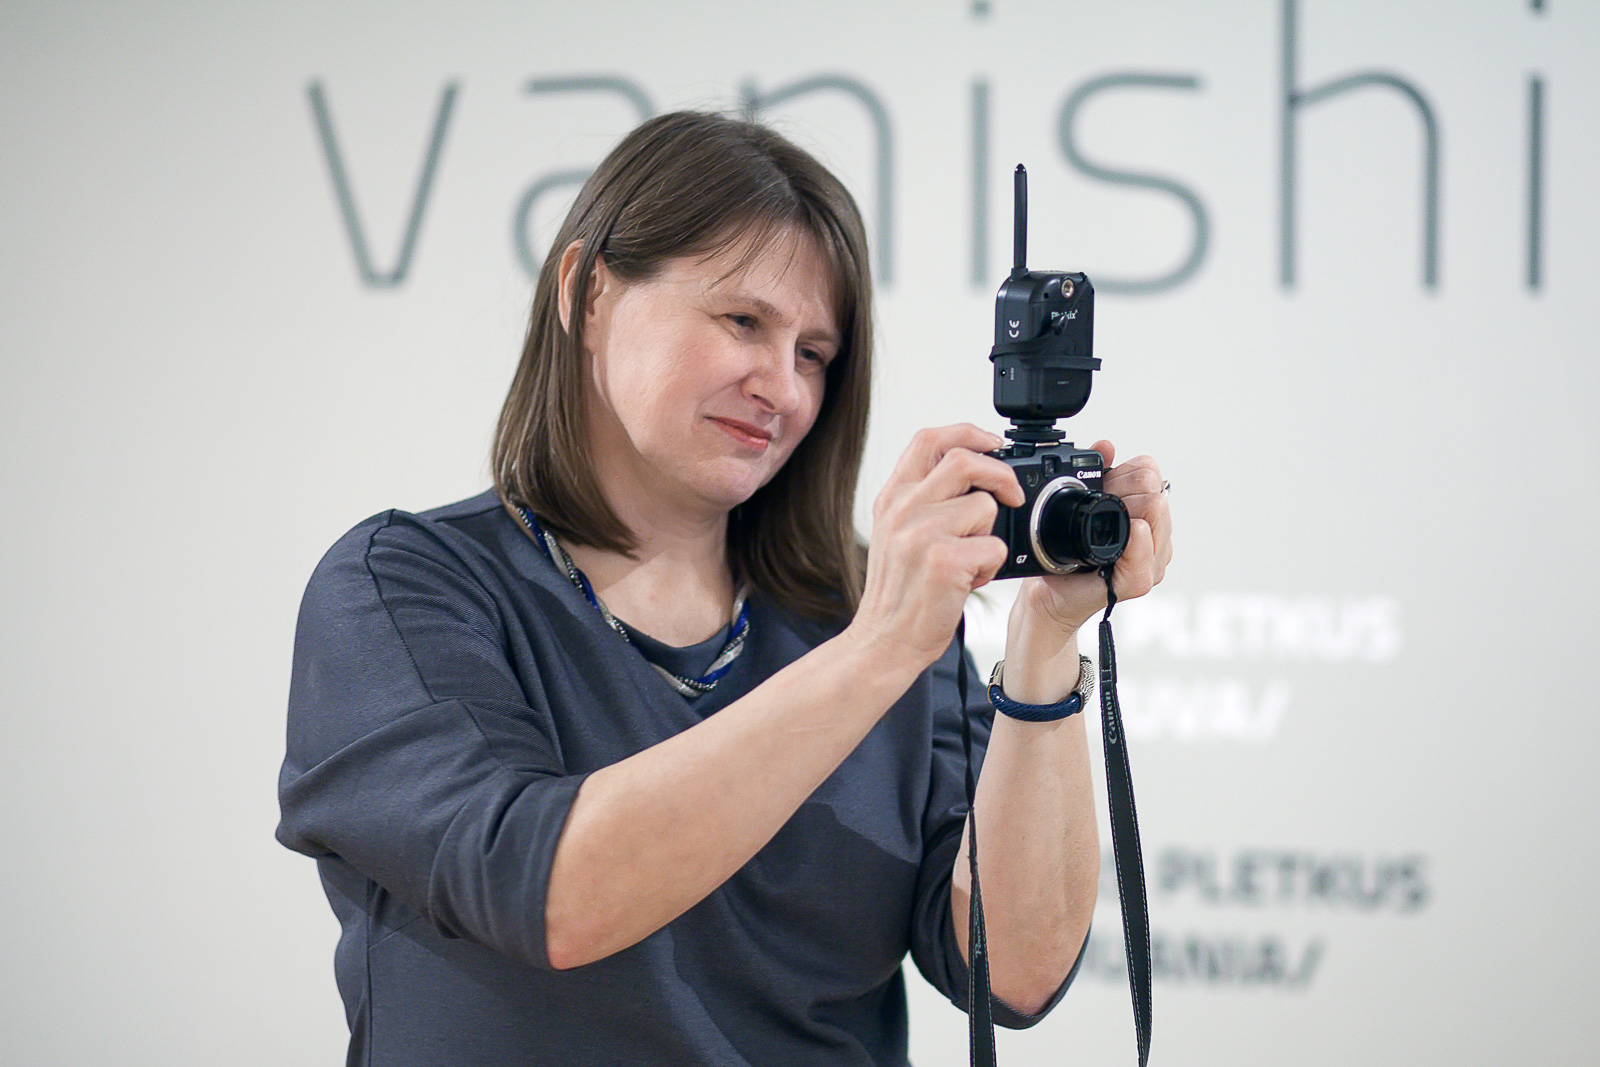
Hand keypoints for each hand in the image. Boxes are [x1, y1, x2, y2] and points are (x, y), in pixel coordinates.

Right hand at [849, 424, 1025, 669]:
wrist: (884, 640)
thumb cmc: (898, 591)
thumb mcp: (896, 533)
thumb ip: (923, 499)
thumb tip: (974, 471)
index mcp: (893, 497)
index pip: (929, 439)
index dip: (968, 432)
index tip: (993, 444)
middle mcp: (903, 510)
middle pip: (964, 460)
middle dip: (1000, 475)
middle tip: (1012, 496)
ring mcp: (922, 534)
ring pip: (985, 507)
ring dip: (990, 535)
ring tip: (971, 559)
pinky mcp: (944, 561)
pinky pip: (993, 546)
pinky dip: (992, 566)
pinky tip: (971, 579)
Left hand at [1015, 440, 1172, 639]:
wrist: (1049, 590)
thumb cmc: (1067, 552)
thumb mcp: (1081, 504)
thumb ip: (1098, 473)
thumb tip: (1106, 446)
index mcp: (1145, 512)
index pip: (1151, 473)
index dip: (1124, 475)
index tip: (1105, 488)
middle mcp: (1156, 535)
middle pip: (1155, 491)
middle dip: (1124, 492)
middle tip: (1099, 509)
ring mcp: (1153, 559)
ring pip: (1155, 515)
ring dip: (1126, 513)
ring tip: (1100, 529)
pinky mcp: (1140, 581)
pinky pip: (1145, 553)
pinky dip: (1137, 542)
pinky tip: (1129, 536)